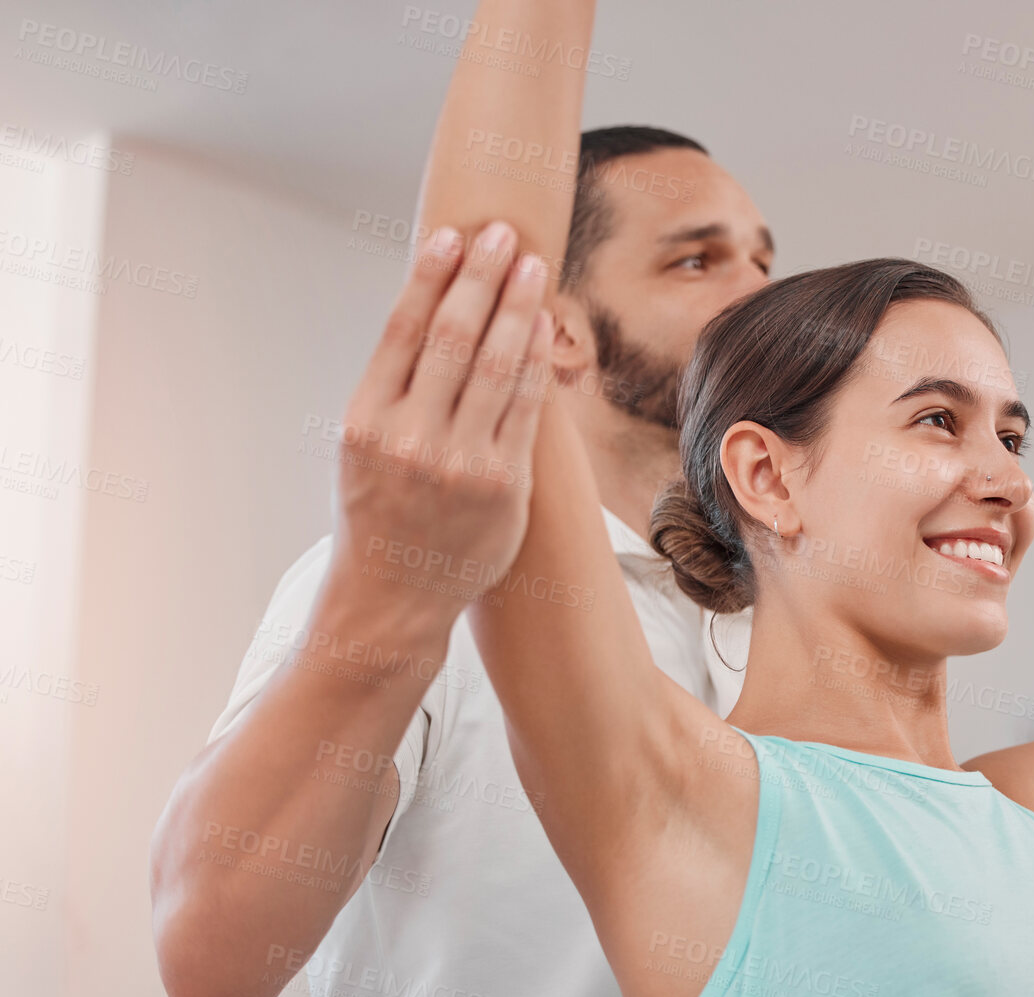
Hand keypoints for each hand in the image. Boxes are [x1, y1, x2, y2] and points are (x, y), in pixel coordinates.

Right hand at [329, 222, 554, 620]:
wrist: (392, 600)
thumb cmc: (379, 514)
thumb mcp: (363, 449)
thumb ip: (396, 390)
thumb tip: (435, 313)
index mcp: (367, 421)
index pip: (403, 330)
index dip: (432, 276)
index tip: (453, 235)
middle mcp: (411, 438)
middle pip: (453, 337)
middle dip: (483, 278)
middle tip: (505, 234)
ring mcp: (460, 463)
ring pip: (497, 367)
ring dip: (519, 309)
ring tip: (534, 267)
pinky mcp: (504, 486)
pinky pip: (526, 410)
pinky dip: (538, 362)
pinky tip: (545, 327)